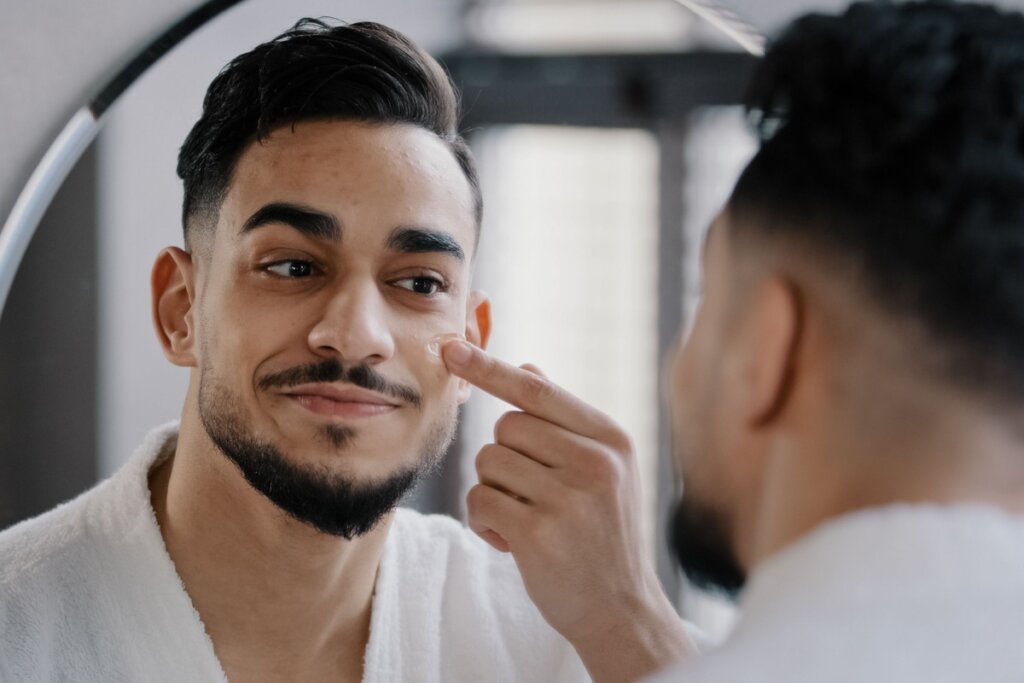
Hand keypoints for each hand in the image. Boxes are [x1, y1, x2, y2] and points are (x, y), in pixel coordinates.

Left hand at [442, 340, 695, 682]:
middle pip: (506, 427)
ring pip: (488, 463)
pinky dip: (484, 521)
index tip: (450, 348)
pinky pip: (479, 501)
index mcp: (612, 439)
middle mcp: (594, 463)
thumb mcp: (604, 471)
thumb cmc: (604, 534)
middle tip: (531, 493)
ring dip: (494, 492)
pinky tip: (512, 541)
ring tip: (526, 519)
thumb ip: (565, 421)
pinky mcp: (538, 534)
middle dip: (504, 458)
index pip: (538, 392)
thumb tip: (528, 368)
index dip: (490, 368)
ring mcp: (568, 499)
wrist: (622, 609)